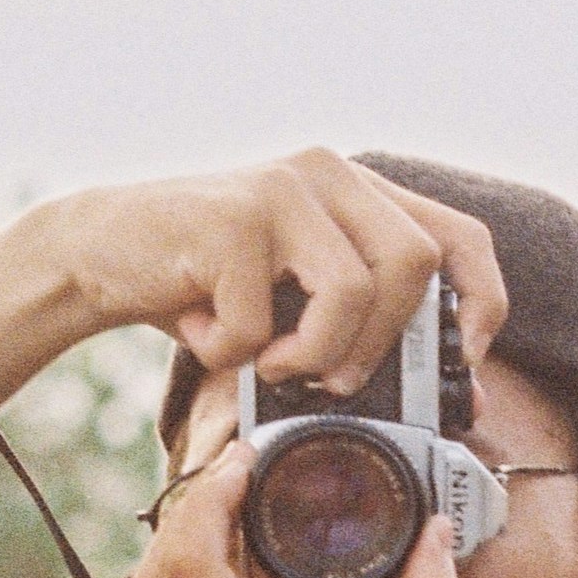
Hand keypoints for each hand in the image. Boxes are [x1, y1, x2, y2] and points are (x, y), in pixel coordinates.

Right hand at [32, 148, 506, 398]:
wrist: (97, 252)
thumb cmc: (204, 286)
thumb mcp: (293, 303)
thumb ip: (363, 329)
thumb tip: (464, 403)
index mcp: (357, 191)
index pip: (459, 238)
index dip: (480, 304)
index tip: (460, 366)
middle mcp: (329, 174)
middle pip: (414, 265)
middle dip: (380, 345)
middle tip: (333, 378)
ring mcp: (282, 189)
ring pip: (351, 293)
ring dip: (310, 354)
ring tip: (265, 361)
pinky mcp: (234, 218)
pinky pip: (263, 322)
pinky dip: (231, 353)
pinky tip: (203, 333)